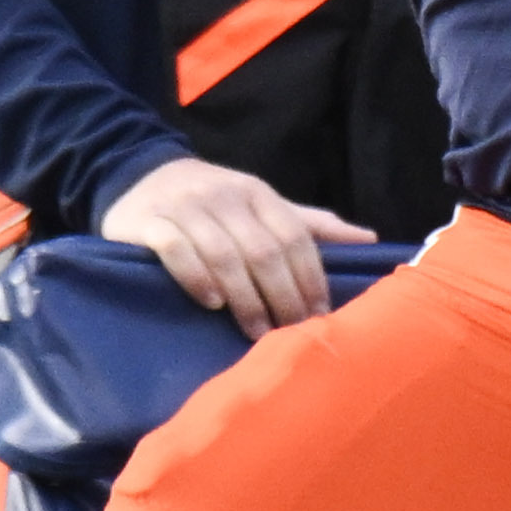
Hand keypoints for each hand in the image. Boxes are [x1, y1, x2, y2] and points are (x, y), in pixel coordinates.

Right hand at [102, 156, 376, 332]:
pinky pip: (176, 250)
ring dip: (245, 298)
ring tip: (256, 332)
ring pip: (224, 255)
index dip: (310, 278)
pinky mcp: (149, 222)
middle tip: (290, 333)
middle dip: (282, 297)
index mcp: (258, 193)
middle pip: (263, 251)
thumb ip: (310, 226)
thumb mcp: (262, 207)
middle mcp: (225, 197)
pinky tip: (212, 304)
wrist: (140, 176)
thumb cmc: (214, 202)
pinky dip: (196, 278)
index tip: (319, 315)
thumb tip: (370, 240)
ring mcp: (186, 207)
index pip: (294, 237)